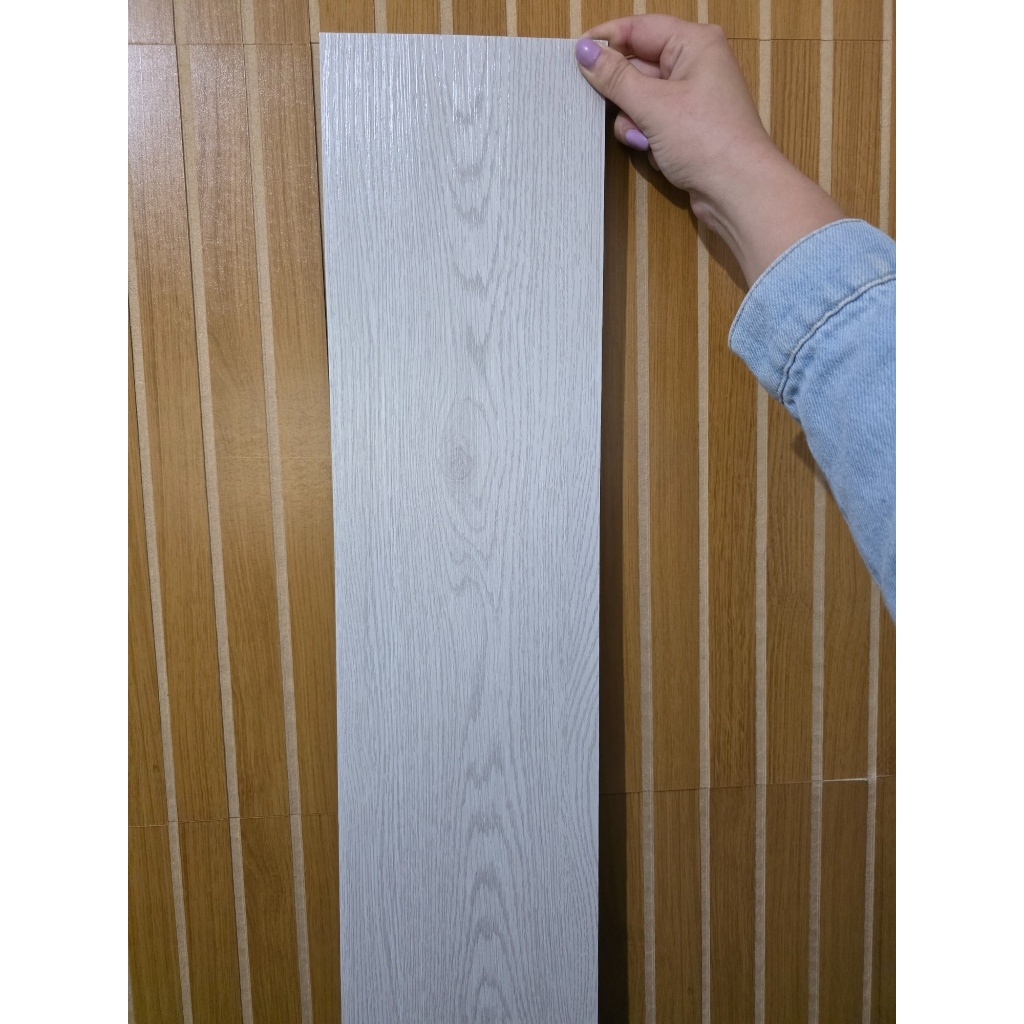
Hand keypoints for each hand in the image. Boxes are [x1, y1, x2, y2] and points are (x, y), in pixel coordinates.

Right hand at [575, 15, 844, 284]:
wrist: (738, 191)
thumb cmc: (708, 141)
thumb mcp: (653, 105)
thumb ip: (615, 77)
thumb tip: (585, 51)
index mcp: (694, 44)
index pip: (639, 28)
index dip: (607, 40)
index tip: (576, 55)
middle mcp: (695, 64)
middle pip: (638, 65)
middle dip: (623, 93)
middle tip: (612, 109)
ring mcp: (692, 98)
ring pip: (641, 98)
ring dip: (633, 121)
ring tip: (642, 138)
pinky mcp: (688, 127)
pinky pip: (652, 122)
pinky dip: (646, 136)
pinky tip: (654, 152)